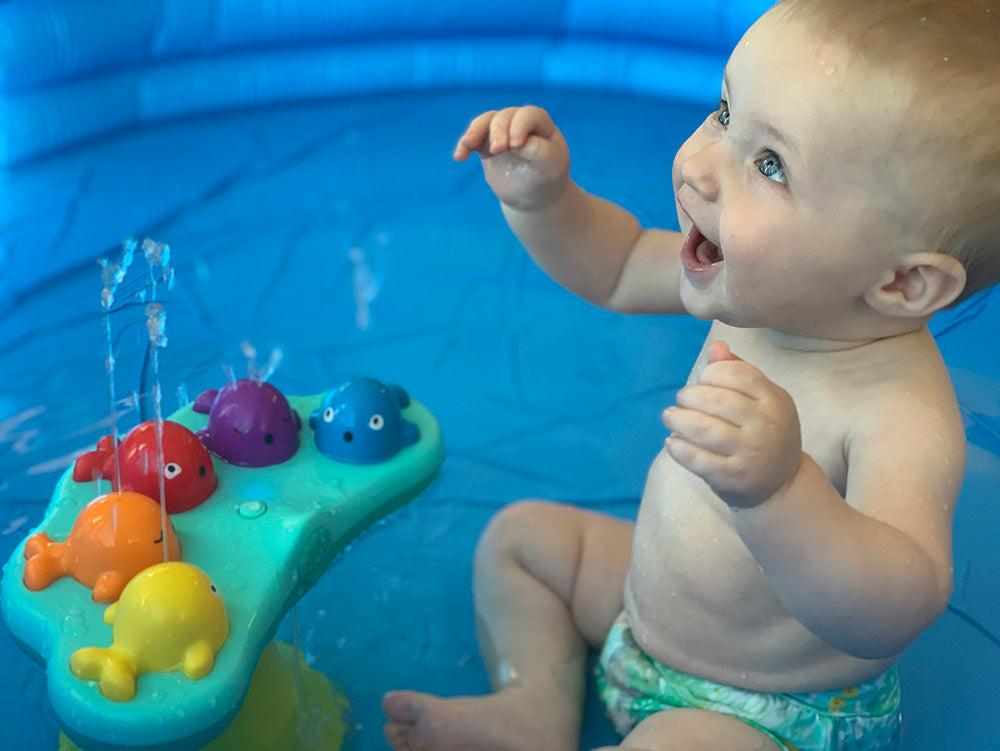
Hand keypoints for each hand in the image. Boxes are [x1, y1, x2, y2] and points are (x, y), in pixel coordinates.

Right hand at [453, 106, 569, 210]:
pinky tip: (460, 157)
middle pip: (504, 116)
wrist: (533, 196)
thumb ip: (536, 151)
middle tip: (497, 150)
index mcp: (540, 124)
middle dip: (498, 131)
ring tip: (467, 144)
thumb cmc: (546, 178)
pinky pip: (472, 139)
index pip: (528, 115)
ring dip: (475, 131)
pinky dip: (464, 145)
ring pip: (485, 122)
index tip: (516, 146)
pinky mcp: (485, 146)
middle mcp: (519, 123)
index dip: (520, 126)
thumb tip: (515, 143)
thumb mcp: (549, 166)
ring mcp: (501, 133)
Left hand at [662, 341, 802, 507]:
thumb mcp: (762, 401)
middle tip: (681, 400)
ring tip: (670, 417)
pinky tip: (672, 441)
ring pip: (704, 429)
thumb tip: (716, 347)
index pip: (737, 374)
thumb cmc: (764, 434)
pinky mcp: (733, 477)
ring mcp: (751, 453)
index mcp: (775, 399)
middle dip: (690, 396)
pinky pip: (697, 459)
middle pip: (716, 401)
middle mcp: (767, 425)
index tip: (702, 382)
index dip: (711, 374)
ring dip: (678, 419)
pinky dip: (678, 447)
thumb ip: (739, 371)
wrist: (781, 486)